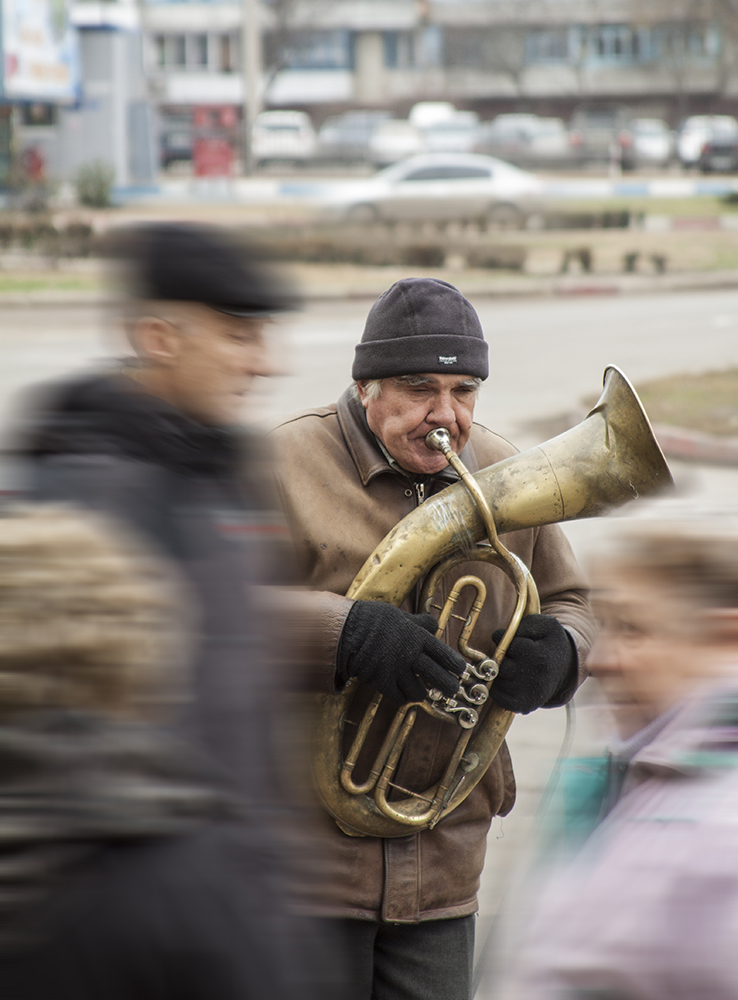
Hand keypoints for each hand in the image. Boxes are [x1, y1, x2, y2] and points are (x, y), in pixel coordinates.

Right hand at [337, 601, 465, 705]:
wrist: (348, 630)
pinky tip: (404, 694)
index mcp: (417, 637)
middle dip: (448, 685)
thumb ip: (418, 622)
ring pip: (418, 690)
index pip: (443, 653)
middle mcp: (410, 654)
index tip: (461, 670)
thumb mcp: (400, 615)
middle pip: (437, 675)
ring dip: (422, 692)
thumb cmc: (373, 619)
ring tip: (423, 692)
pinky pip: (399, 697)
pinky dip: (404, 697)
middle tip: (452, 690)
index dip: (454, 664)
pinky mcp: (383, 681)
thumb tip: (433, 624)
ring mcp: (397, 670)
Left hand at [490, 614, 576, 714]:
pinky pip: (496, 694)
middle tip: (512, 654)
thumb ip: (525, 624)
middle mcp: (534, 678)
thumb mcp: (546, 626)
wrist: (565, 668)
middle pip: (500, 664)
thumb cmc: (550, 643)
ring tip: (513, 666)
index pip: (507, 645)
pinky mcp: (522, 706)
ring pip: (496, 679)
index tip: (510, 638)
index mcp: (539, 657)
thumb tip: (501, 635)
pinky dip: (498, 686)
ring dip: (499, 670)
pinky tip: (510, 678)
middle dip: (502, 656)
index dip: (503, 638)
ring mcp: (528, 694)